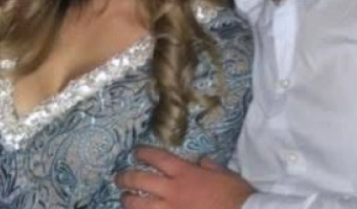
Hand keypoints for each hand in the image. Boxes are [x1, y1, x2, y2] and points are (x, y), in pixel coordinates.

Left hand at [116, 147, 254, 208]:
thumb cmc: (237, 196)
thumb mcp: (225, 173)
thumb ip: (209, 166)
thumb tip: (200, 162)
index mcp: (185, 173)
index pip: (157, 158)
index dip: (143, 153)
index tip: (136, 152)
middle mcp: (173, 190)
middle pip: (140, 180)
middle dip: (125, 177)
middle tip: (120, 177)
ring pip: (139, 204)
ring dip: (128, 200)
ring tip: (124, 198)